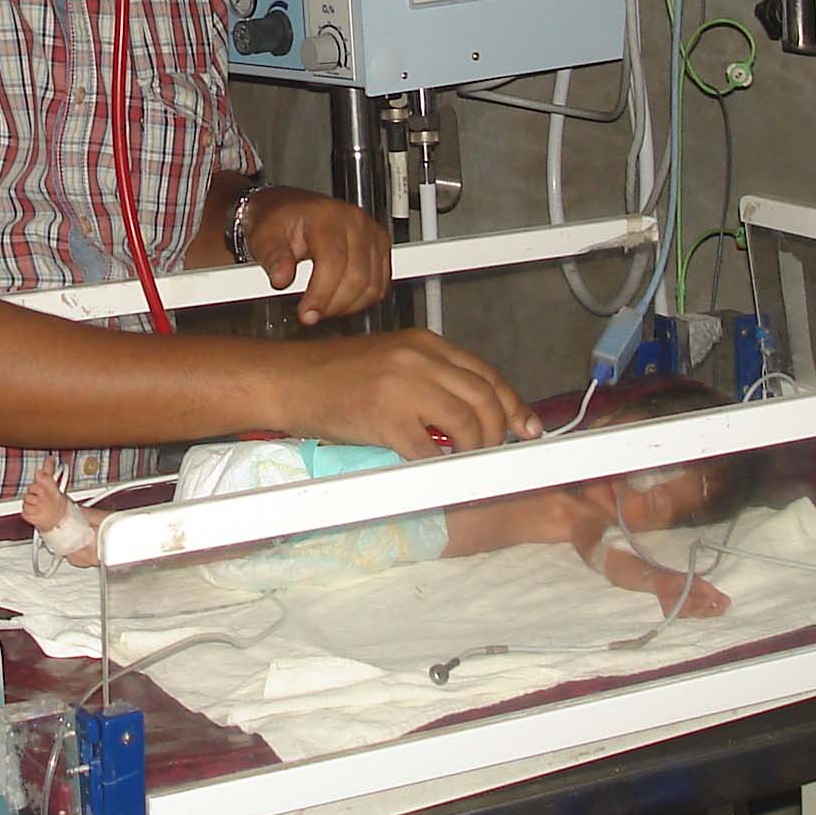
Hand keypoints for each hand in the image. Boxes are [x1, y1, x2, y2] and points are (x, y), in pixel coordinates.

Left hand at [241, 188, 390, 323]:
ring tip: (324, 307)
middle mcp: (355, 222)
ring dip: (348, 306)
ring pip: (372, 285)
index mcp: (327, 216)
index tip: (306, 313)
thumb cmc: (280, 221)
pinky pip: (380, 285)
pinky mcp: (380, 246)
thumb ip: (272, 257)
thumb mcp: (264, 236)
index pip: (333, 261)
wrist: (291, 210)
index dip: (321, 294)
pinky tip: (340, 300)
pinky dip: (362, 301)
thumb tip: (281, 278)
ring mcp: (371, 233)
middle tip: (311, 315)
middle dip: (333, 305)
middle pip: (357, 277)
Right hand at [276, 329, 539, 459]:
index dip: (513, 405)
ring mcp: (402, 386)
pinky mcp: (384, 417)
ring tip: (463, 462)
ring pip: (466, 424)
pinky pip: (428, 450)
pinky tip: (434, 471)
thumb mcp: (391, 361)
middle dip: (497, 433)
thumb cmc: (334, 375)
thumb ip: (432, 378)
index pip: (487, 374)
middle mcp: (418, 358)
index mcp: (424, 343)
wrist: (289, 379)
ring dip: (473, 451)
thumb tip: (472, 413)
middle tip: (491, 452)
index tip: (527, 428)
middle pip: (485, 399)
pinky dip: (438, 466)